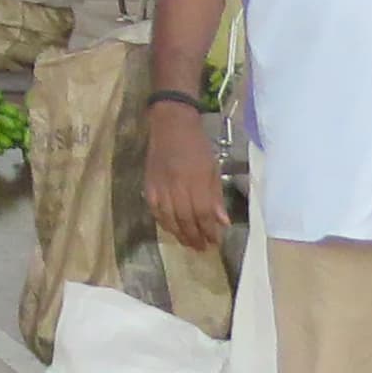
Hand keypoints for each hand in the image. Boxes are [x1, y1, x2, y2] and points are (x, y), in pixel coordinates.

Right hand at [145, 111, 227, 252]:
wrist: (171, 124)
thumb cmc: (197, 145)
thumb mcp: (213, 168)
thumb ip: (215, 196)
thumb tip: (222, 222)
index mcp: (196, 179)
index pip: (203, 213)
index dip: (209, 231)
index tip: (215, 241)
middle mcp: (177, 185)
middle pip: (185, 219)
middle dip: (195, 237)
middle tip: (203, 248)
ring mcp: (160, 186)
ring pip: (169, 218)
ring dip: (179, 235)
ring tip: (189, 243)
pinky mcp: (149, 185)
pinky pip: (155, 210)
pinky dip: (163, 223)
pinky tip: (171, 229)